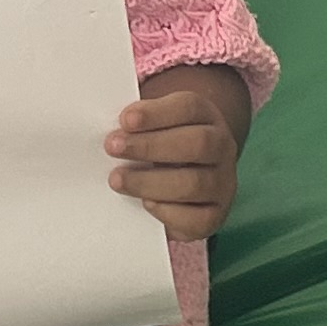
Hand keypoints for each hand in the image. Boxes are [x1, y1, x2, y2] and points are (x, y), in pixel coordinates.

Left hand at [108, 64, 248, 236]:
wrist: (187, 180)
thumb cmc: (160, 148)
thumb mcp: (153, 126)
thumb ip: (135, 124)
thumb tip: (104, 129)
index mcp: (206, 117)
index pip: (190, 108)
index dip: (157, 113)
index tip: (124, 120)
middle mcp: (222, 148)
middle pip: (198, 143)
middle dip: (150, 146)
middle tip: (113, 147)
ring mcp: (222, 183)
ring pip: (194, 183)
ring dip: (150, 181)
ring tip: (116, 180)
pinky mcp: (214, 216)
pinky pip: (196, 218)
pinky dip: (167, 211)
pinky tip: (145, 203)